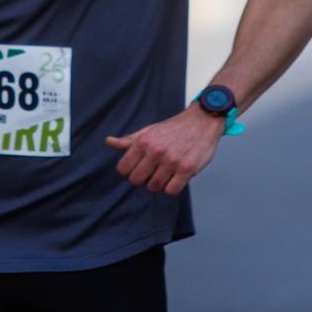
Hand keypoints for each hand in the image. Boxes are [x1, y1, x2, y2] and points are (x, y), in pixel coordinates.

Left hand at [105, 109, 224, 195]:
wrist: (202, 121)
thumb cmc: (174, 128)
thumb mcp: (149, 131)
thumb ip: (129, 141)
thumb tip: (108, 142)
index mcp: (143, 142)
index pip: (123, 169)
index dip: (129, 172)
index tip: (138, 169)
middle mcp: (155, 151)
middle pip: (136, 181)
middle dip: (142, 180)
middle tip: (152, 173)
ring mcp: (171, 161)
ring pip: (154, 188)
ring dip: (158, 184)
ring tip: (165, 174)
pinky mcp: (187, 169)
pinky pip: (171, 191)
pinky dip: (172, 188)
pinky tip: (176, 178)